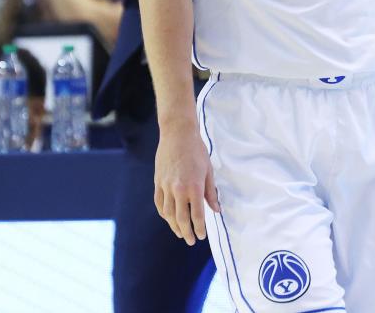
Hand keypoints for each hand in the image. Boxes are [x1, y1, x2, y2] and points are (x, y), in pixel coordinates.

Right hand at [154, 123, 219, 244]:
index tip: (201, 236)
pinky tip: (168, 218)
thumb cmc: (196, 150)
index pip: (197, 215)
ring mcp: (166, 186)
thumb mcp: (208, 171)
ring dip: (174, 226)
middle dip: (187, 232)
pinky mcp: (158, 182)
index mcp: (194, 187)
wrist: (177, 134)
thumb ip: (211, 192)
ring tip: (180, 233)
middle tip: (191, 240)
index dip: (199, 228)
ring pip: (168, 213)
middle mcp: (179, 189)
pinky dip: (164, 213)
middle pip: (181, 218)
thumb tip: (216, 209)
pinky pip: (159, 203)